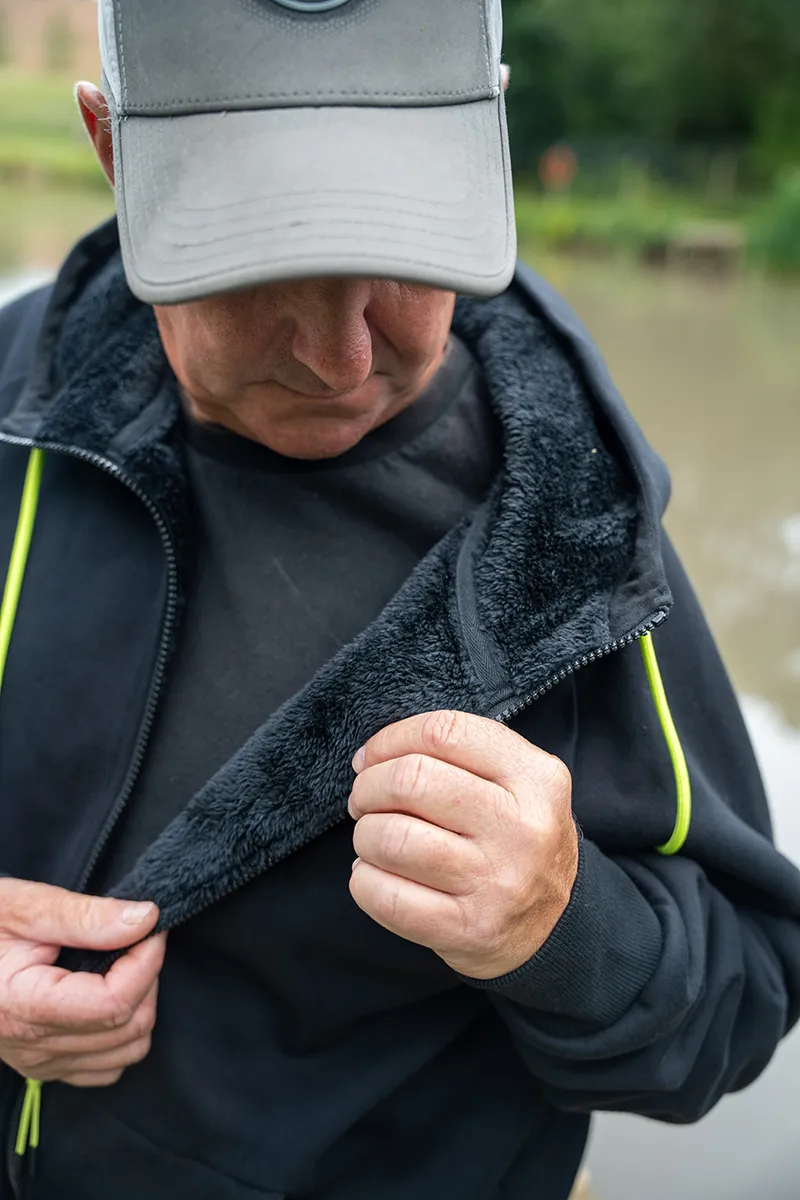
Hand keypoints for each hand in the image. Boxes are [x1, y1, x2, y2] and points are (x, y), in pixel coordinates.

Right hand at [0, 878, 165, 1086]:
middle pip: (128, 1028)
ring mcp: (39, 1064)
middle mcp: (31, 1048)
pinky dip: (123, 1031)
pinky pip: (108, 1066)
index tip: (150, 926)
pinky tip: (107, 993)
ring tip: (121, 962)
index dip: (146, 960)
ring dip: (140, 1003)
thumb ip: (85, 916)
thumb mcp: (22, 906)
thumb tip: (146, 919)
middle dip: (147, 977)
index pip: (113, 1003)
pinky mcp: (45, 1067)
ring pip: (127, 1050)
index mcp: (20, 1006)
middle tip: (135, 937)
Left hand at [348, 711, 578, 979]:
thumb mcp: (516, 781)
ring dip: (365, 836)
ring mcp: (497, 882)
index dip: (390, 740)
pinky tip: (375, 876)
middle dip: (369, 788)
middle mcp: (521, 828)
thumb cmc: (515, 837)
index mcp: (535, 778)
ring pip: (392, 839)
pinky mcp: (469, 929)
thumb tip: (371, 758)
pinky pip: (387, 897)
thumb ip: (457, 755)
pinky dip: (363, 881)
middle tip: (366, 801)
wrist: (556, 921)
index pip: (444, 733)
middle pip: (411, 781)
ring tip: (374, 840)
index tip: (371, 758)